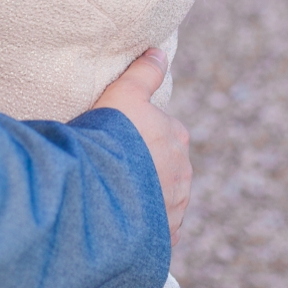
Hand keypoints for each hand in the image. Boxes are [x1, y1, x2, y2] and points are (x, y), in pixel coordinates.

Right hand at [94, 49, 191, 246]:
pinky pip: (157, 229)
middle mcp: (184, 172)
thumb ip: (144, 72)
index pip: (163, 133)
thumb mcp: (124, 93)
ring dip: (145, 198)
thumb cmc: (112, 137)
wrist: (103, 190)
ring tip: (115, 197)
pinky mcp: (165, 235)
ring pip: (162, 198)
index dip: (138, 136)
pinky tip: (123, 221)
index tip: (117, 141)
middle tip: (113, 169)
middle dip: (145, 168)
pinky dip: (144, 226)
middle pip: (164, 166)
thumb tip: (159, 52)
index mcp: (178, 137)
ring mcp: (176, 206)